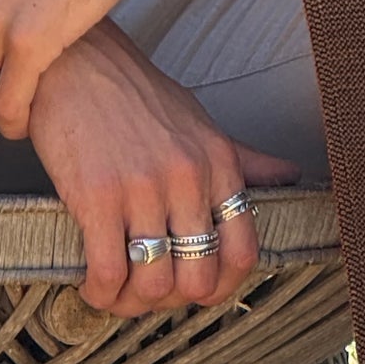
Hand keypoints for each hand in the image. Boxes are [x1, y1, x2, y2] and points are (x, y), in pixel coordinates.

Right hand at [25, 21, 298, 314]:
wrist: (73, 61)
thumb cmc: (136, 94)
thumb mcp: (199, 121)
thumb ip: (244, 157)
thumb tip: (291, 174)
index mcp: (219, 163)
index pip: (243, 251)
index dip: (222, 286)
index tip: (195, 289)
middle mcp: (188, 178)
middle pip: (198, 278)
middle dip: (173, 300)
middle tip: (148, 291)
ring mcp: (142, 189)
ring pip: (154, 283)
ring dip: (133, 302)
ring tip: (117, 291)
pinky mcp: (96, 197)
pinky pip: (108, 271)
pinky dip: (100, 292)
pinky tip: (92, 284)